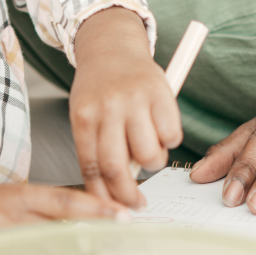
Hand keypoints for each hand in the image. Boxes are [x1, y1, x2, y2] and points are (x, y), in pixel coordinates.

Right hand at [0, 182, 126, 232]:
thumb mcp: (17, 196)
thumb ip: (48, 207)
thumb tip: (89, 220)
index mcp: (19, 193)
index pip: (65, 201)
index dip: (96, 209)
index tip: (124, 215)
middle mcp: (8, 215)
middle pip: (59, 233)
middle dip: (85, 243)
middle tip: (105, 249)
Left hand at [69, 7, 182, 207]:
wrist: (111, 44)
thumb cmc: (99, 88)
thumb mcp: (86, 113)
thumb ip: (95, 147)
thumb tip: (113, 192)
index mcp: (83, 115)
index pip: (91, 167)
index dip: (104, 196)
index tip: (114, 210)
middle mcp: (108, 106)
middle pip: (117, 167)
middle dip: (129, 194)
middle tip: (137, 201)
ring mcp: (134, 98)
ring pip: (149, 155)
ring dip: (152, 162)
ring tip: (149, 151)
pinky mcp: (160, 92)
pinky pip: (172, 135)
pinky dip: (170, 141)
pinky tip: (161, 129)